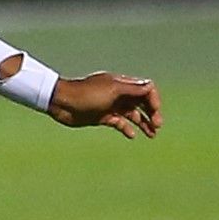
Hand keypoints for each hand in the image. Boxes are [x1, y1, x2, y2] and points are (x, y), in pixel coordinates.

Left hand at [48, 71, 162, 137]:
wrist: (61, 103)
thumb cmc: (86, 94)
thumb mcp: (112, 90)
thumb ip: (132, 90)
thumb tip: (150, 85)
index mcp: (121, 84)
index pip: (145, 90)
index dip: (153, 100)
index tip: (155, 111)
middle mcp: (118, 94)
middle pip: (141, 103)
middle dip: (152, 113)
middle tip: (157, 125)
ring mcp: (110, 106)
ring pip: (132, 114)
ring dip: (143, 123)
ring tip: (152, 134)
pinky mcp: (102, 117)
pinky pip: (119, 123)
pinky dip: (127, 128)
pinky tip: (131, 135)